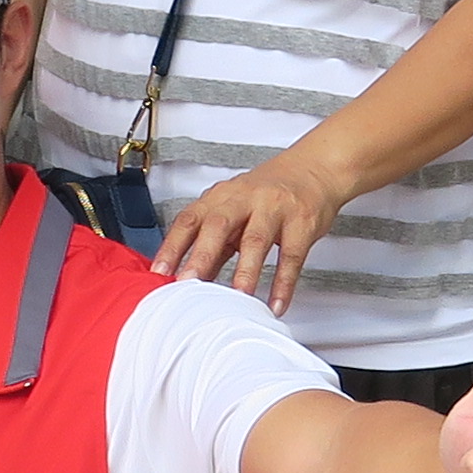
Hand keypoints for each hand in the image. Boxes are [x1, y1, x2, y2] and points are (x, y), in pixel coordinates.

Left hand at [157, 144, 345, 314]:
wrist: (314, 169)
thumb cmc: (269, 192)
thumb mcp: (234, 211)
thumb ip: (214, 245)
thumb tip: (189, 278)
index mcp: (221, 197)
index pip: (189, 220)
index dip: (172, 246)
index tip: (158, 272)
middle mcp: (244, 199)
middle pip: (218, 225)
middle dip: (201, 256)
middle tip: (189, 284)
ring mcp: (274, 209)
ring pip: (255, 241)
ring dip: (244, 272)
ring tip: (237, 299)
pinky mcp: (301, 223)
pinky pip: (291, 256)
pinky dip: (283, 283)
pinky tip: (276, 303)